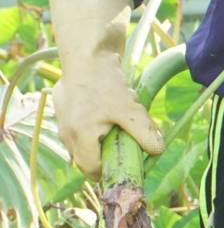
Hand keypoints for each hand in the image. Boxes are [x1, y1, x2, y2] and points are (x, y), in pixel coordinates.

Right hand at [48, 0, 163, 178]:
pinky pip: (77, 130)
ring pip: (80, 145)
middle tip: (124, 151)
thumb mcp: (130, 110)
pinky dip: (91, 131)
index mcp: (79, 137)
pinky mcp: (63, 110)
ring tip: (116, 129)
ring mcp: (62, 121)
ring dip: (98, 144)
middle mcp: (66, 133)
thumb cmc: (106, 84)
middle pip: (84, 160)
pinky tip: (106, 116)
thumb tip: (158, 151)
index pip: (91, 169)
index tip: (126, 167)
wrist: (88, 55)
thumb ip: (145, 133)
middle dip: (104, 159)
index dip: (109, 172)